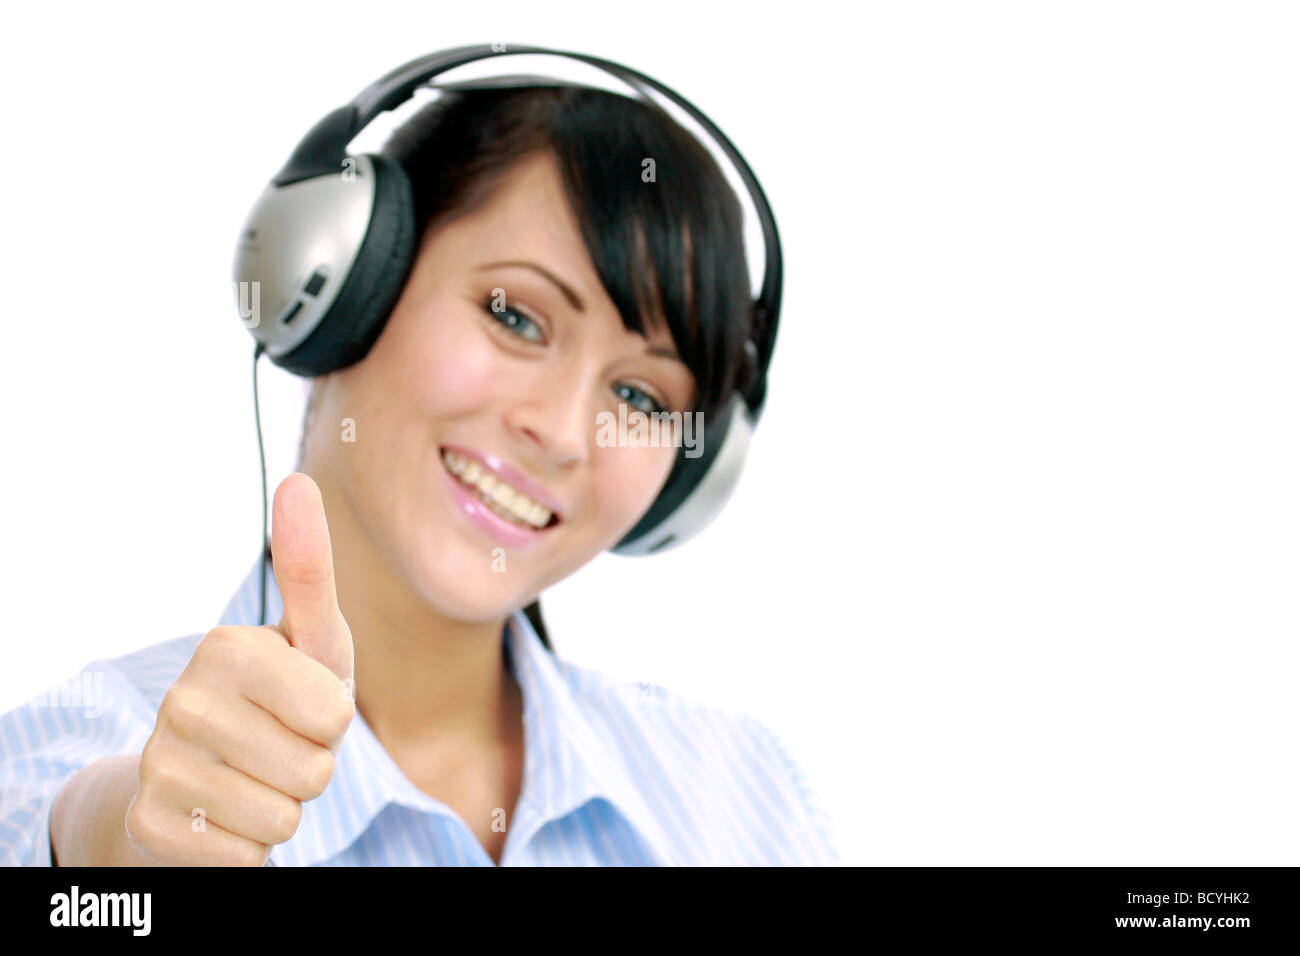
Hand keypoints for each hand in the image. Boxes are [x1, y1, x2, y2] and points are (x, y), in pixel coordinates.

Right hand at [125, 473, 354, 864]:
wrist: (196, 780)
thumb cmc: (277, 702)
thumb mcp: (311, 640)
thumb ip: (310, 567)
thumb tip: (297, 479)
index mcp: (226, 646)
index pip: (333, 715)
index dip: (331, 722)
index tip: (300, 705)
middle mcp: (181, 699)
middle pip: (314, 771)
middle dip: (311, 769)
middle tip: (277, 747)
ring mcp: (159, 763)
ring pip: (284, 818)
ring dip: (283, 808)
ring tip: (253, 779)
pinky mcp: (151, 823)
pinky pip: (248, 858)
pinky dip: (250, 848)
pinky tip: (224, 816)